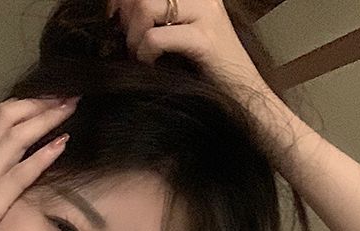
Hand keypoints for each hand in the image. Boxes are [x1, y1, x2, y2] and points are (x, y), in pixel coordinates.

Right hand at [0, 97, 77, 230]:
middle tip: (66, 95)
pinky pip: (19, 174)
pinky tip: (62, 143)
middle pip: (9, 117)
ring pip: (16, 136)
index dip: (24, 106)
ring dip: (46, 119)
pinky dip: (42, 157)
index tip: (46, 100)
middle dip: (39, 103)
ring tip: (69, 107)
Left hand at [108, 0, 262, 91]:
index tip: (116, 18)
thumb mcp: (182, 32)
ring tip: (139, 56)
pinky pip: (156, 37)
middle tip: (129, 44)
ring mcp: (206, 13)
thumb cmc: (208, 69)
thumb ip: (160, 16)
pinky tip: (151, 66)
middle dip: (126, 18)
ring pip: (146, 7)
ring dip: (133, 37)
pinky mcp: (204, 40)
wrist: (243, 94)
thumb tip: (120, 12)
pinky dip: (145, 53)